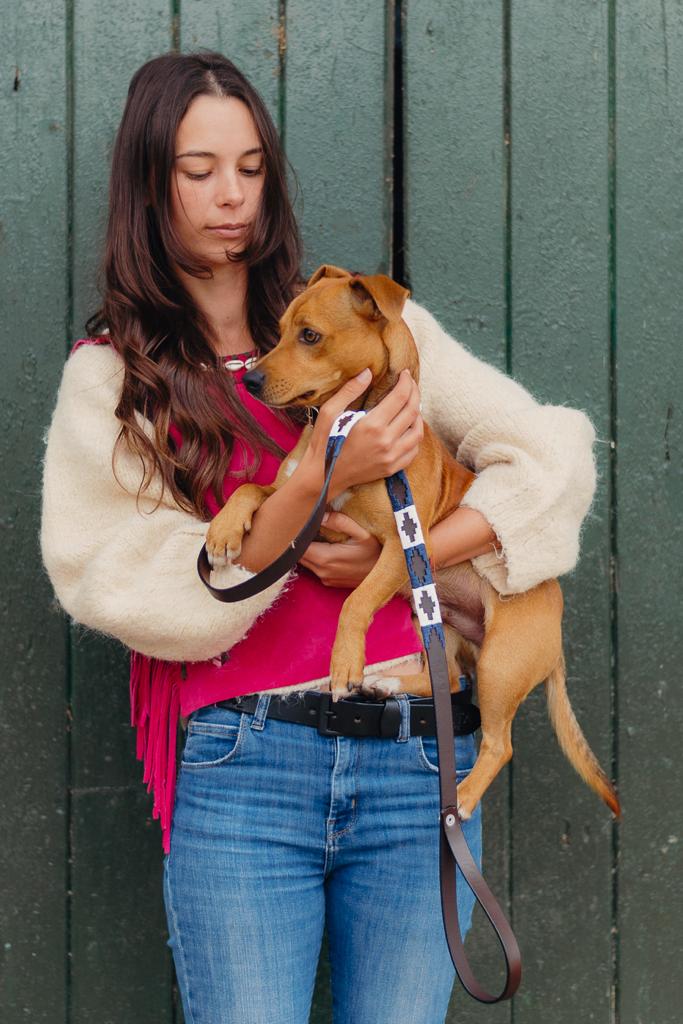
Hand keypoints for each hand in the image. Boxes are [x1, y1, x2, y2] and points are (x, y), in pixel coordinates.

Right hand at [298, 367, 422, 499]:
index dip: (406, 382)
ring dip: (418, 415)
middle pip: (413, 411)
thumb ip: (350, 391)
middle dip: (415, 393)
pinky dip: (415, 436)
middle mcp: (386, 442)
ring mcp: (391, 457)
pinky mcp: (392, 468)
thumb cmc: (324, 443)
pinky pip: (414, 451)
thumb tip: (367, 372)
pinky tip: (408, 428)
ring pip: (418, 432)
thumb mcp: (330, 412)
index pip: (400, 397)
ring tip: (412, 405)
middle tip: (411, 384)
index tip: (405, 374)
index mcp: (372, 425)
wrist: (323, 477)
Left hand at [299, 511, 381, 587]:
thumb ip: (340, 522)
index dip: (296, 533)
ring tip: (313, 534)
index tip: (300, 521)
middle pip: (298, 554)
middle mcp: (321, 571)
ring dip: (306, 549)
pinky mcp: (329, 582)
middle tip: (304, 525)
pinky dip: (314, 557)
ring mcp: (325, 579)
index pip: (297, 546)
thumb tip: (321, 515)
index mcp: (325, 558)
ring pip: (304, 562)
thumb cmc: (376, 552)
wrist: (388, 577)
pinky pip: (313, 568)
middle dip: (299, 540)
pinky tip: (323, 547)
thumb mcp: (362, 533)